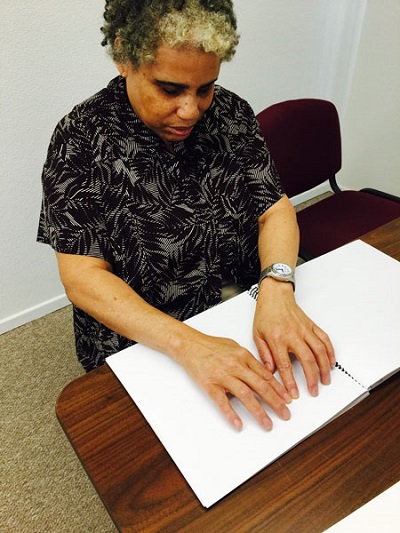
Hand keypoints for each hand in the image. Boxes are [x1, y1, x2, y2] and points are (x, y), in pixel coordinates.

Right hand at [178, 333, 291, 430]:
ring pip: (245, 395)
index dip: (278, 388)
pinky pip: (222, 402)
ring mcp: (223, 376)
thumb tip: (262, 373)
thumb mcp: (234, 347)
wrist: (189, 345)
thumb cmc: (210, 346)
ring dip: (259, 411)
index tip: (287, 399)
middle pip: (260, 386)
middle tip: (286, 414)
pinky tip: (239, 424)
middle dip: (275, 402)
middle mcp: (236, 366)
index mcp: (244, 356)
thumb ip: (248, 360)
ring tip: (268, 424)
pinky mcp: (210, 385)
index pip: (266, 375)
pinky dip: (231, 414)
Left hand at [253, 279, 334, 398]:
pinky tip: (331, 362)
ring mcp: (304, 330)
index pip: (285, 365)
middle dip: (312, 378)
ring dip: (324, 367)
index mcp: (277, 339)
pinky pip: (324, 339)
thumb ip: (264, 354)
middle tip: (314, 390)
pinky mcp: (312, 326)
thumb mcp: (257, 335)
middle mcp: (293, 335)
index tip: (294, 393)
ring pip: (319, 351)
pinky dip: (330, 352)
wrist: (275, 296)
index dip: (290, 382)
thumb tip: (269, 372)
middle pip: (307, 360)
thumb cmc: (265, 314)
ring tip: (325, 380)